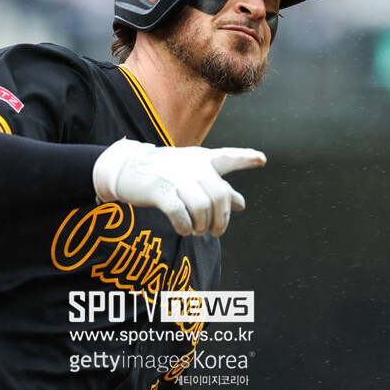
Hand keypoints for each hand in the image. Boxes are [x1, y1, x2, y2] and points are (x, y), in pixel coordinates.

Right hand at [93, 139, 265, 236]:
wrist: (127, 169)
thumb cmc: (165, 173)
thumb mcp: (193, 175)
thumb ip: (218, 188)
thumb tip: (242, 204)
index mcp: (202, 159)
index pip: (228, 157)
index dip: (245, 158)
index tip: (261, 160)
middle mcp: (193, 166)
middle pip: (220, 197)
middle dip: (221, 220)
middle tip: (215, 232)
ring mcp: (176, 177)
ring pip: (203, 208)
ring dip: (203, 226)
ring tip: (197, 231)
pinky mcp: (161, 191)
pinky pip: (182, 214)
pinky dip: (186, 227)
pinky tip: (184, 229)